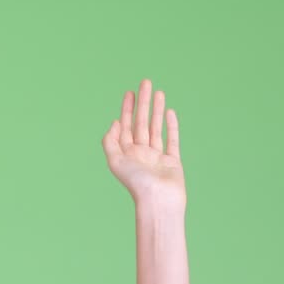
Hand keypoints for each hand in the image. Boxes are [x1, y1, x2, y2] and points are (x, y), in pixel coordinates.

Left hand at [102, 78, 184, 207]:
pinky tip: (169, 111)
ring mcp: (157, 156)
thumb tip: (114, 123)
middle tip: (145, 82)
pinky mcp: (172, 161)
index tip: (129, 92)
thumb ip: (110, 142)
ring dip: (156, 109)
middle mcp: (140, 153)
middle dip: (142, 103)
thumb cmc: (136, 183)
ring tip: (158, 92)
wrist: (159, 200)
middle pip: (141, 122)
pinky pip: (171, 139)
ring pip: (156, 127)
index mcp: (125, 153)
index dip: (126, 109)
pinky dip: (171, 125)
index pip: (125, 125)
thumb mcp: (115, 161)